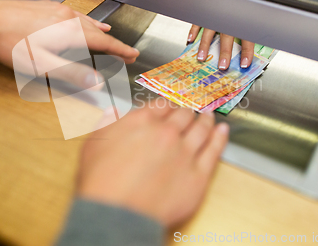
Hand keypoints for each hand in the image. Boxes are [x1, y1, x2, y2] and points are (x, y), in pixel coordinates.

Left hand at [0, 0, 138, 87]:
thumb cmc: (9, 43)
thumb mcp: (41, 65)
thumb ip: (72, 73)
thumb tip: (96, 82)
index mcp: (70, 31)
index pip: (104, 42)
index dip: (120, 50)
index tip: (132, 55)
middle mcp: (67, 17)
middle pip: (98, 31)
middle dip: (113, 42)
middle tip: (125, 52)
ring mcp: (56, 10)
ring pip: (86, 21)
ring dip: (100, 31)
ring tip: (110, 35)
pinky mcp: (46, 6)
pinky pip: (73, 14)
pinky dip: (84, 21)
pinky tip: (82, 21)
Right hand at [77, 105, 228, 227]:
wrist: (117, 214)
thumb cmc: (101, 182)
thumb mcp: (94, 144)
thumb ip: (107, 123)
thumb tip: (113, 112)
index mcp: (142, 121)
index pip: (161, 105)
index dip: (168, 104)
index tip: (171, 104)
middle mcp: (166, 132)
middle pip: (184, 114)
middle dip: (187, 110)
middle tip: (192, 109)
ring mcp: (185, 152)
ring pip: (202, 129)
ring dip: (206, 119)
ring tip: (210, 115)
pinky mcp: (198, 174)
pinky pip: (214, 151)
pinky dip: (220, 138)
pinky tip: (222, 131)